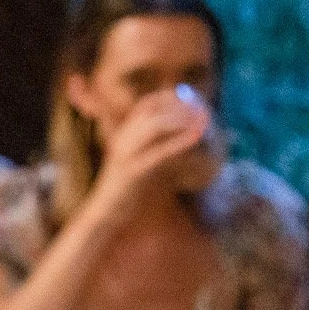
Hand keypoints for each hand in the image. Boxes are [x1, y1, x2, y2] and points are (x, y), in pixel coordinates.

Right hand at [91, 87, 212, 220]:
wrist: (104, 212)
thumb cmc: (123, 190)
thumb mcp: (137, 161)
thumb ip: (152, 146)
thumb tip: (176, 135)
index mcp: (123, 135)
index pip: (146, 104)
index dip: (170, 97)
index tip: (192, 99)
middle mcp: (123, 139)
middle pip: (152, 110)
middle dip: (180, 106)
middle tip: (204, 110)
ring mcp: (126, 154)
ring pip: (155, 125)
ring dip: (181, 119)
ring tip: (204, 119)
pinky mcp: (133, 172)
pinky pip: (159, 152)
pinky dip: (179, 142)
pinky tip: (196, 137)